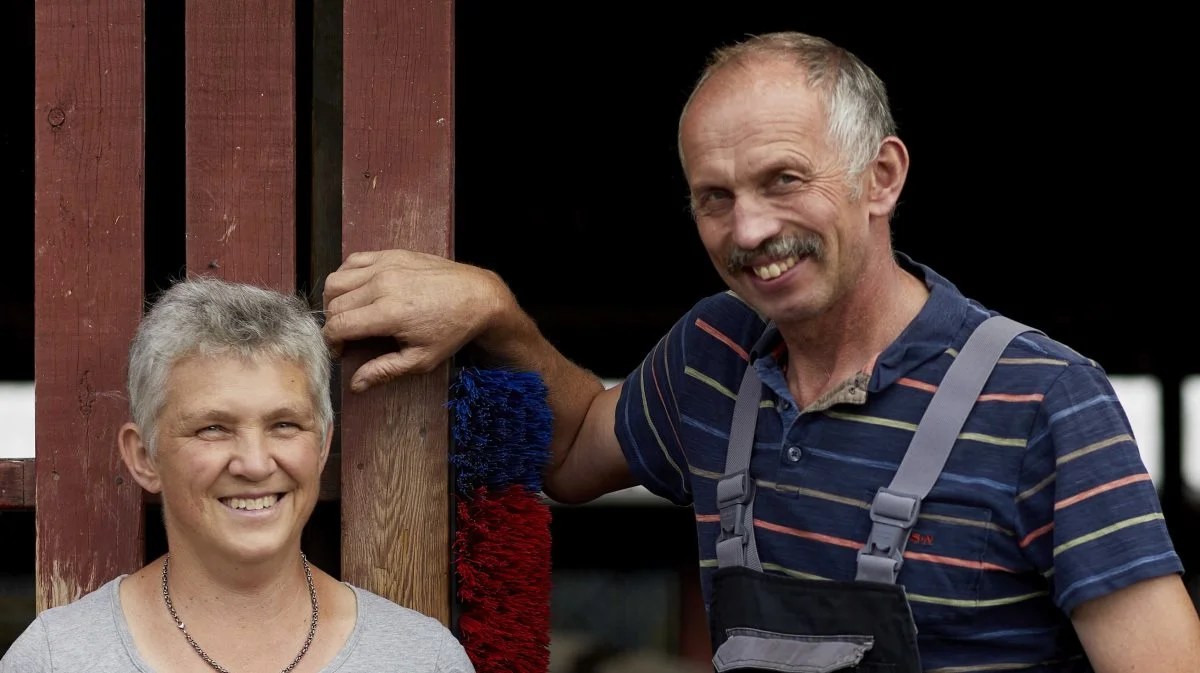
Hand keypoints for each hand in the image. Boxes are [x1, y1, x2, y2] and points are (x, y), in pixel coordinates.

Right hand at [323, 249, 510, 391]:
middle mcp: (383, 285)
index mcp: (388, 313)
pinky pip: (352, 261)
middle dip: (333, 324)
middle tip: (347, 337)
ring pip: (337, 280)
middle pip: (334, 304)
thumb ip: (385, 370)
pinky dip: (346, 276)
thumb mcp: (422, 359)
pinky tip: (358, 291)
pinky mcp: (392, 254)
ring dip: (335, 299)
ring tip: (350, 314)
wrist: (477, 296)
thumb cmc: (452, 329)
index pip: (338, 325)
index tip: (340, 351)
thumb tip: (355, 384)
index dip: (331, 342)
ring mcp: (386, 265)